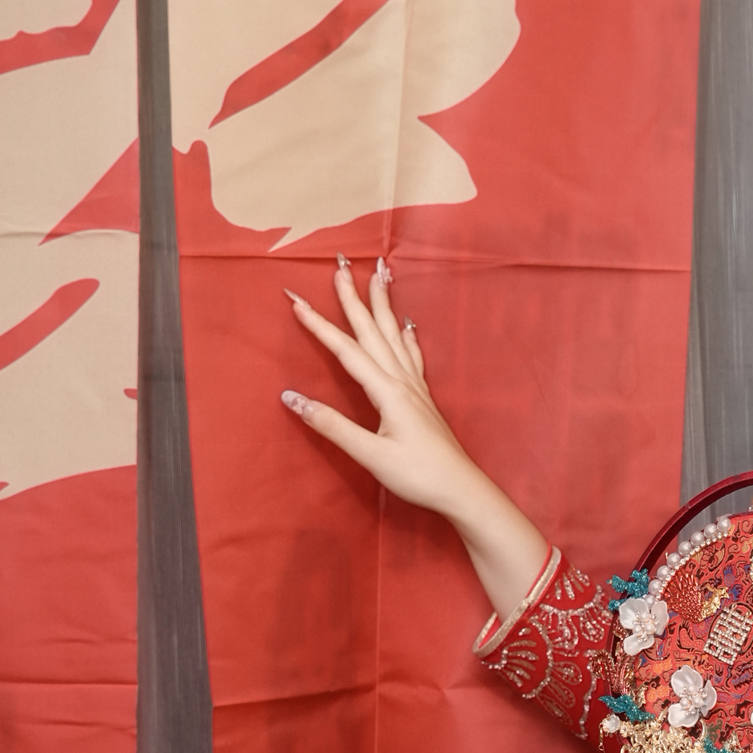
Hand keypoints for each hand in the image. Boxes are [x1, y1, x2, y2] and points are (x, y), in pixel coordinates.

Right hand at [282, 259, 547, 619]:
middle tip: (340, 263)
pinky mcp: (423, 398)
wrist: (461, 489)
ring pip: (394, 335)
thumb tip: (291, 398)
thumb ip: (331, 425)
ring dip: (382, 304)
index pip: (345, 349)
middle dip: (353, 296)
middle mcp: (401, 381)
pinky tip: (409, 324)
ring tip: (379, 274)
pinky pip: (412, 355)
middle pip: (372, 330)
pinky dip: (407, 334)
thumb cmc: (418, 475)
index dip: (318, 323)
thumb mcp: (369, 455)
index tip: (295, 298)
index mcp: (386, 391)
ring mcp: (415, 387)